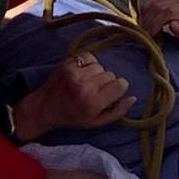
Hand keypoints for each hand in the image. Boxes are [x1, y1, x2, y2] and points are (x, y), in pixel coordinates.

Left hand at [12, 54, 134, 140]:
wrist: (45, 107)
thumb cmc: (73, 116)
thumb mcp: (96, 122)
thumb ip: (117, 112)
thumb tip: (133, 98)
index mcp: (93, 103)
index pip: (120, 85)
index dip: (118, 88)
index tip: (112, 92)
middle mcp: (84, 87)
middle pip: (110, 75)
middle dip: (106, 82)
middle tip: (95, 90)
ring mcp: (75, 74)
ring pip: (100, 66)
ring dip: (96, 73)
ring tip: (87, 82)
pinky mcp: (67, 64)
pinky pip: (88, 56)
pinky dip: (88, 63)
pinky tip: (82, 72)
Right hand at [136, 0, 178, 55]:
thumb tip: (173, 24)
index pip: (170, 12)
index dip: (156, 23)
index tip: (150, 36)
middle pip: (160, 5)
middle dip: (149, 21)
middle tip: (145, 36)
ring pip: (154, 1)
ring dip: (145, 15)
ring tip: (145, 30)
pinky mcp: (172, 0)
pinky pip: (153, 0)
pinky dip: (145, 10)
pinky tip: (145, 22)